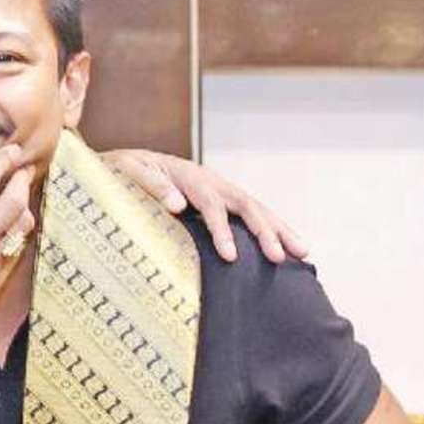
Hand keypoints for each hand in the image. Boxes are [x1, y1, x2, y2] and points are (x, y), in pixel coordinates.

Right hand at [0, 145, 33, 345]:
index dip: (0, 164)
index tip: (11, 151)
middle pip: (11, 203)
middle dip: (21, 180)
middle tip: (23, 167)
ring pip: (21, 226)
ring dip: (25, 205)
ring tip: (21, 193)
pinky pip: (18, 249)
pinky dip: (21, 232)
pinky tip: (15, 224)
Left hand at [99, 149, 309, 262]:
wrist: (120, 165)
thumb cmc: (120, 172)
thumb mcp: (126, 172)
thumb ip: (151, 185)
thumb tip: (178, 205)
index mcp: (187, 174)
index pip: (211, 203)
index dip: (222, 229)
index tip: (231, 257)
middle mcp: (210, 180)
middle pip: (245, 204)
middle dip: (265, 231)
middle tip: (279, 257)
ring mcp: (219, 190)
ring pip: (255, 208)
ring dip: (279, 230)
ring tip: (303, 252)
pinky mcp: (221, 202)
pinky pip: (249, 215)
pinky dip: (271, 230)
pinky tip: (287, 249)